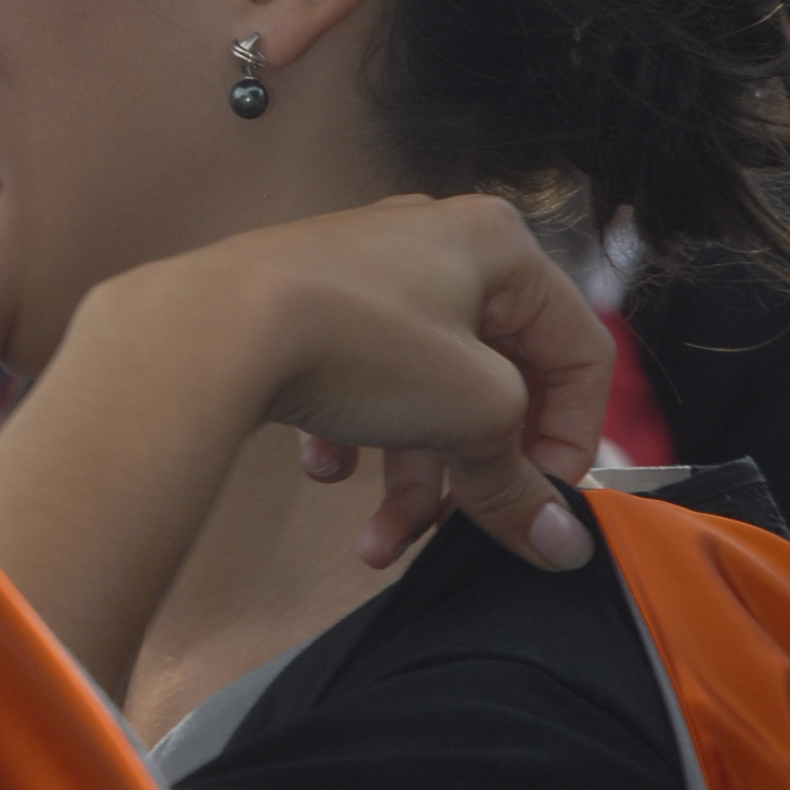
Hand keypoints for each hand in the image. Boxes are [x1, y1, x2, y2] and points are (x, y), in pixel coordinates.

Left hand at [0, 193, 612, 700]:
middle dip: (476, 471)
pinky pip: (361, 385)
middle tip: (463, 527)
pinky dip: (354, 438)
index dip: (571, 442)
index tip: (542, 506)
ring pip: (423, 395)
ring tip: (380, 541)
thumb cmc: (352, 338)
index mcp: (498, 247)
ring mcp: (371, 277)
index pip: (578, 356)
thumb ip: (519, 483)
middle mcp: (437, 248)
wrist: (211, 329)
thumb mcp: (469, 415)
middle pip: (497, 384)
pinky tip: (324, 469)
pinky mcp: (314, 310)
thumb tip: (559, 542)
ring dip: (410, 480)